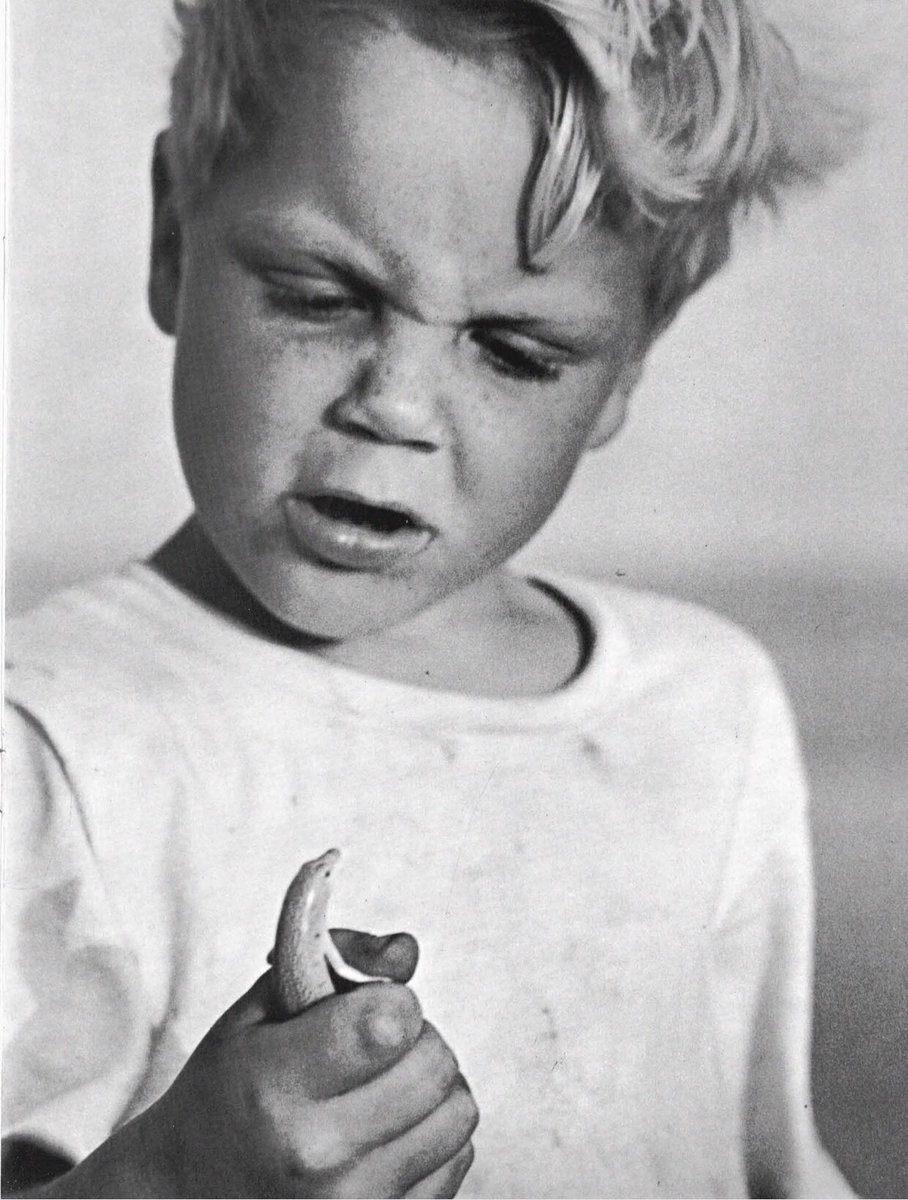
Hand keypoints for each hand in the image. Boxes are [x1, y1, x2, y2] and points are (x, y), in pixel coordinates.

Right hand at [136, 930, 477, 1197]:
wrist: (184, 1196)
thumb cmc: (224, 1096)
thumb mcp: (254, 1015)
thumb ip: (330, 963)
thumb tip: (404, 949)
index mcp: (274, 1087)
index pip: (390, 1021)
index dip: (390, 999)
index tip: (365, 1007)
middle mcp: (317, 1154)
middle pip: (433, 1064)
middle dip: (414, 1038)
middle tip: (372, 1046)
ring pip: (457, 1112)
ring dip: (432, 1087)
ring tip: (383, 1087)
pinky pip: (457, 1160)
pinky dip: (434, 1134)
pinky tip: (389, 1130)